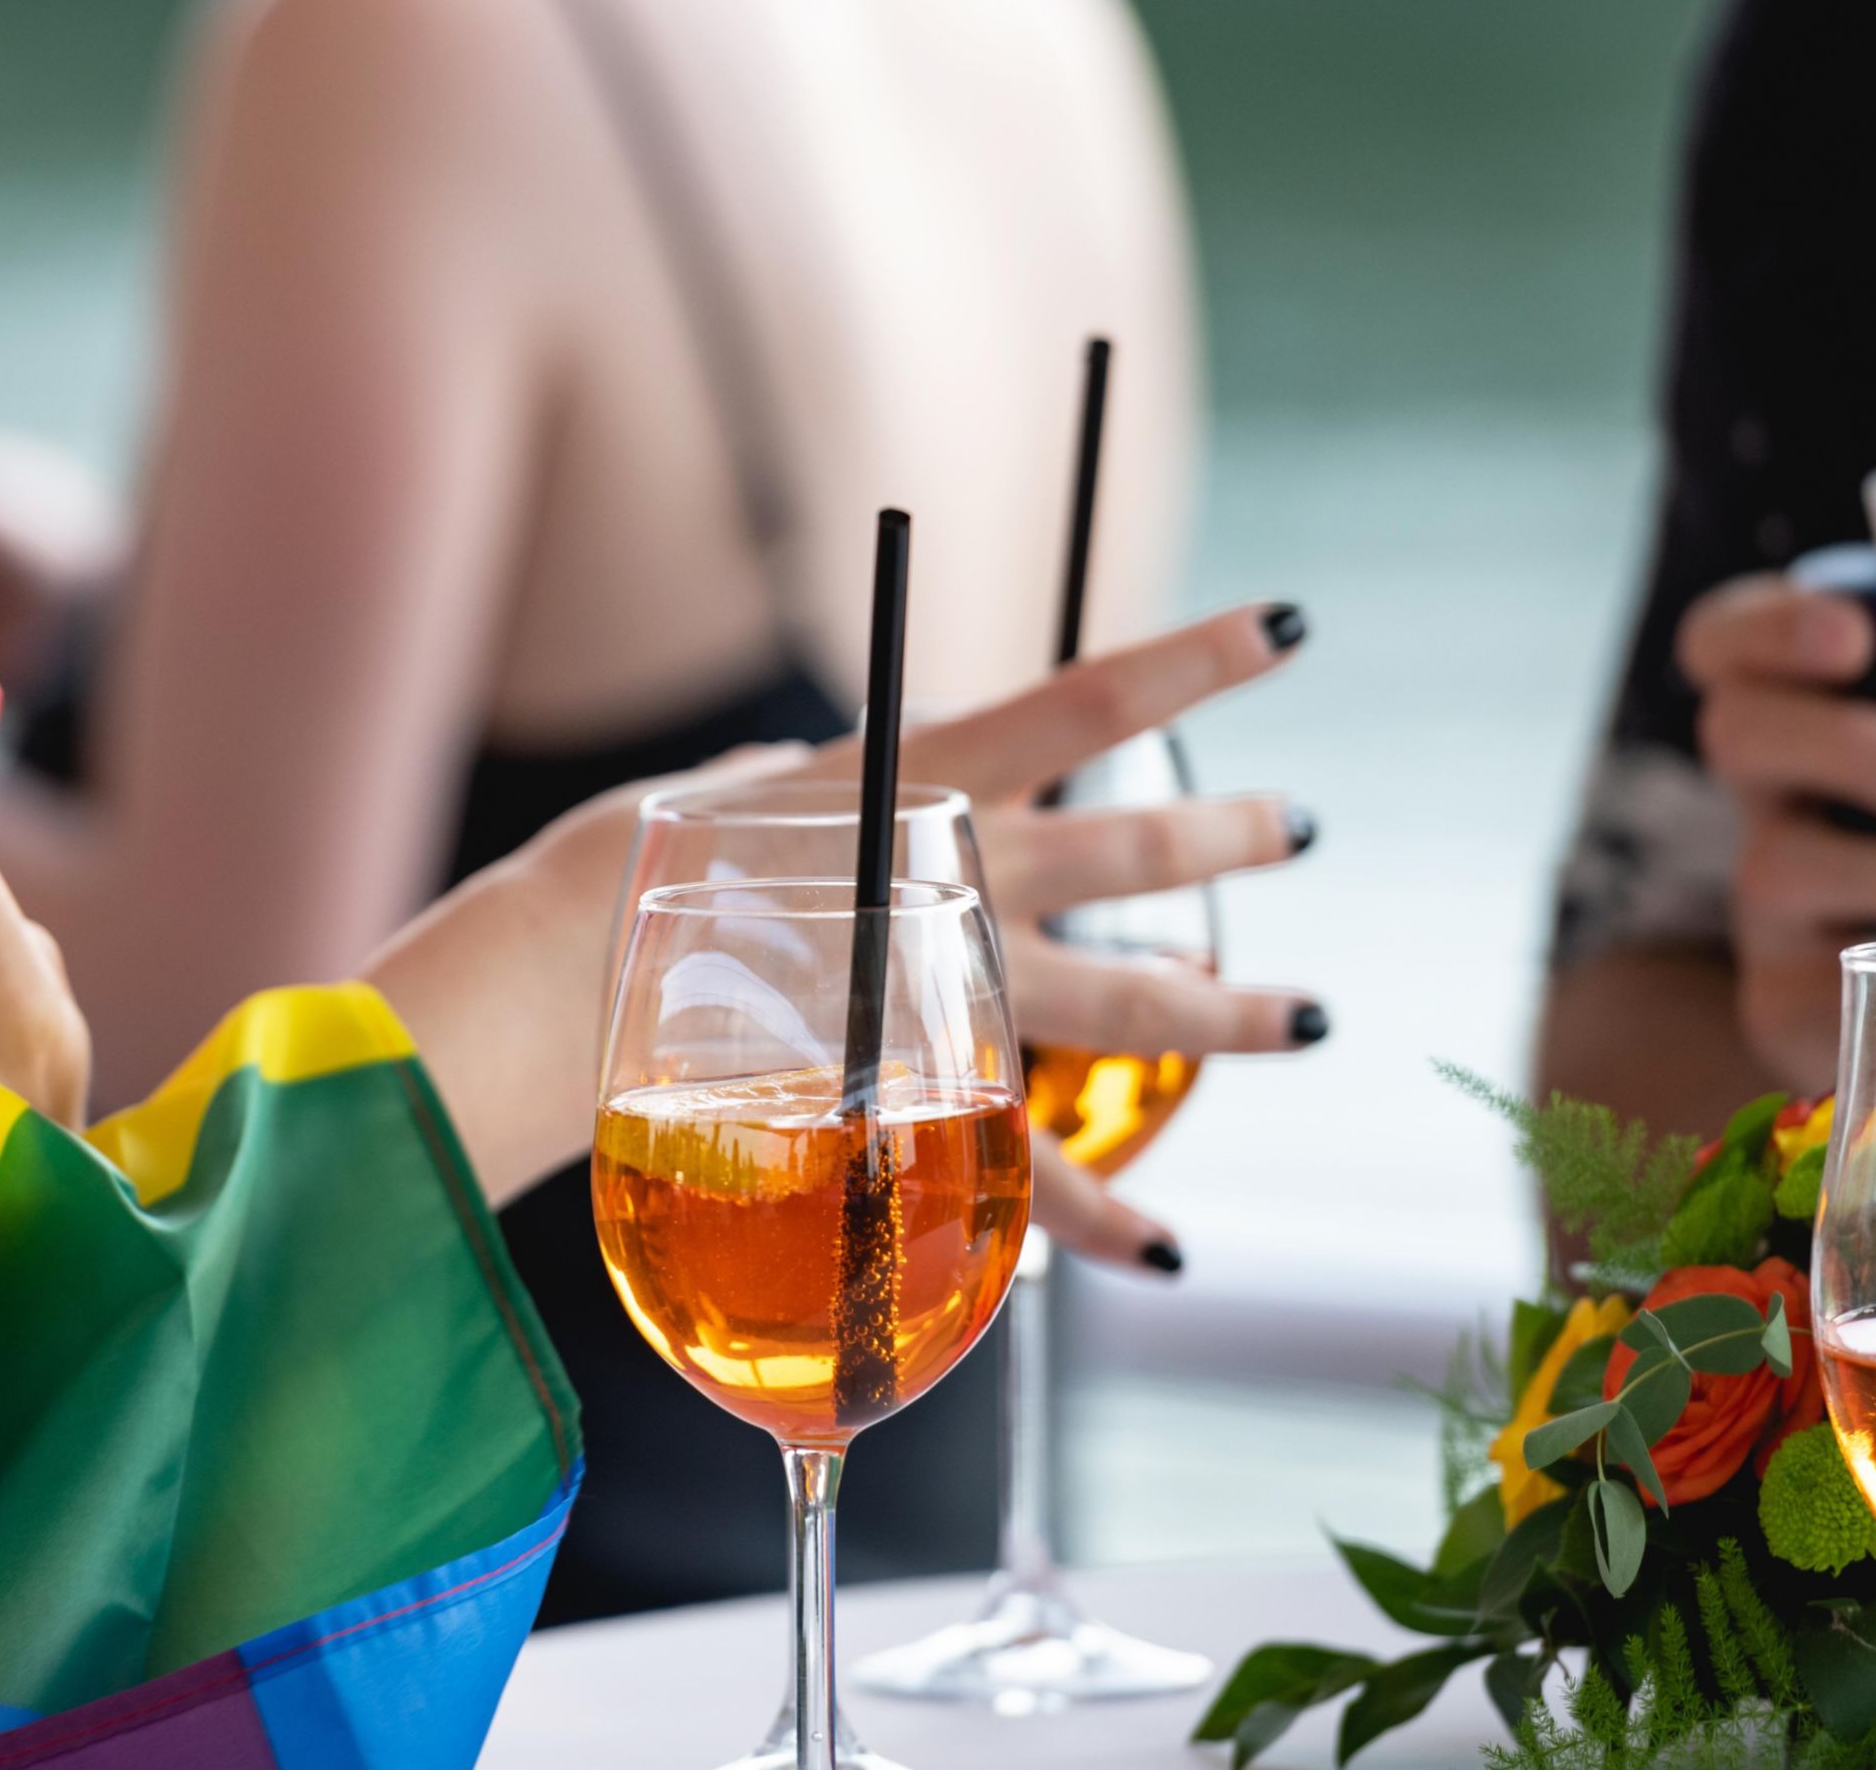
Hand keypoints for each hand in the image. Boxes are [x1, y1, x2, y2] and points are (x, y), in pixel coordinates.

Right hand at [365, 600, 1319, 1269]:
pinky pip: (1036, 1171)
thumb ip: (829, 791)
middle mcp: (965, 878)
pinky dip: (1104, 1219)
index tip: (1292, 625)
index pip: (1091, 701)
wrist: (565, 986)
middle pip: (1137, 849)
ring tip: (1310, 1016)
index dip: (1201, 661)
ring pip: (1132, 1002)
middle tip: (1295, 827)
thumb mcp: (740, 793)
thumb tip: (866, 786)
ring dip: (1231, 1012)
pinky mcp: (922, 1099)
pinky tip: (1169, 1249)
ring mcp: (957, 993)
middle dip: (1228, 836)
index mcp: (922, 778)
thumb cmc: (633, 871)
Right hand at [1676, 576, 1875, 1090]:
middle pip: (1734, 731)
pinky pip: (1812, 975)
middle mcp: (1779, 799)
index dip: (1769, 625)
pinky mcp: (1783, 999)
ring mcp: (1771, 902)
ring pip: (1779, 860)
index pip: (1730, 643)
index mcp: (1827, 715)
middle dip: (1853, 744)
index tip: (1857, 637)